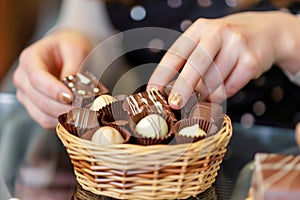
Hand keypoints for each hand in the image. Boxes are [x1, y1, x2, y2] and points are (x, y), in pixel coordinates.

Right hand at [13, 29, 91, 128]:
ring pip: (43, 116)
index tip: (71, 97)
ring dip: (65, 117)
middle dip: (64, 108)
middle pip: (40, 101)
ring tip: (85, 114)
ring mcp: (27, 95)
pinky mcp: (36, 108)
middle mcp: (24, 79)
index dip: (54, 90)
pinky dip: (63, 122)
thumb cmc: (69, 48)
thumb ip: (74, 66)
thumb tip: (74, 87)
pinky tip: (78, 116)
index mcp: (30, 59)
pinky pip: (47, 121)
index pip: (37, 79)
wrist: (67, 52)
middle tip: (84, 109)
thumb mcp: (75, 48)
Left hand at [147, 11, 297, 108]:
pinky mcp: (252, 59)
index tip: (153, 91)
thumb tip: (174, 94)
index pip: (176, 54)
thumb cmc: (227, 43)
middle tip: (174, 104)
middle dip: (182, 89)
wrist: (266, 32)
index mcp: (200, 29)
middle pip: (195, 66)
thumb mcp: (207, 42)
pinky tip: (229, 80)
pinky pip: (230, 87)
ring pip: (213, 82)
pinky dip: (226, 91)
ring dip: (207, 93)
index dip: (162, 74)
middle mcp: (217, 33)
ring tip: (210, 87)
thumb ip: (191, 63)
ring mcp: (236, 45)